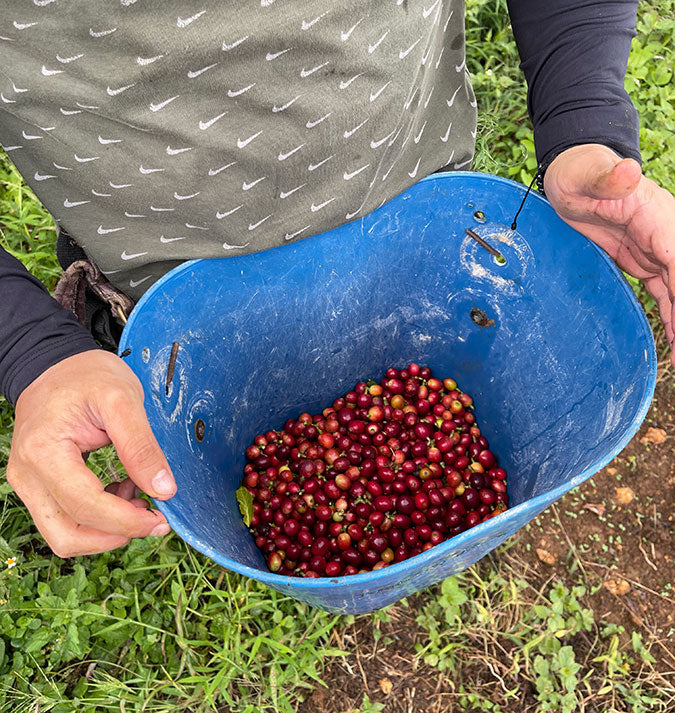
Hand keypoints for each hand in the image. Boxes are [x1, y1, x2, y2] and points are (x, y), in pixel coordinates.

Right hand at [7, 350, 176, 556]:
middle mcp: (27, 474)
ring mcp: (29, 484)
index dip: (126, 521)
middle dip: (117, 534)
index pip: (84, 506)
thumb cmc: (87, 376)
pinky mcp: (39, 487)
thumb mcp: (122, 399)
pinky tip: (122, 492)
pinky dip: (98, 519)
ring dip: (106, 530)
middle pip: (68, 533)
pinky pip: (65, 520)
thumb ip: (141, 446)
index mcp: (43, 451)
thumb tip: (164, 489)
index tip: (161, 519)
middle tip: (155, 518)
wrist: (58, 365)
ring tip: (138, 498)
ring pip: (64, 535)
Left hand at [544, 143, 674, 364]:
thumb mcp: (586, 173)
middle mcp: (665, 236)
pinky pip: (664, 291)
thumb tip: (627, 172)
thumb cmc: (579, 171)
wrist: (573, 174)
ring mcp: (656, 249)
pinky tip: (674, 339)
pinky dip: (671, 315)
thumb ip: (607, 176)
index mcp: (659, 217)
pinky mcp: (642, 260)